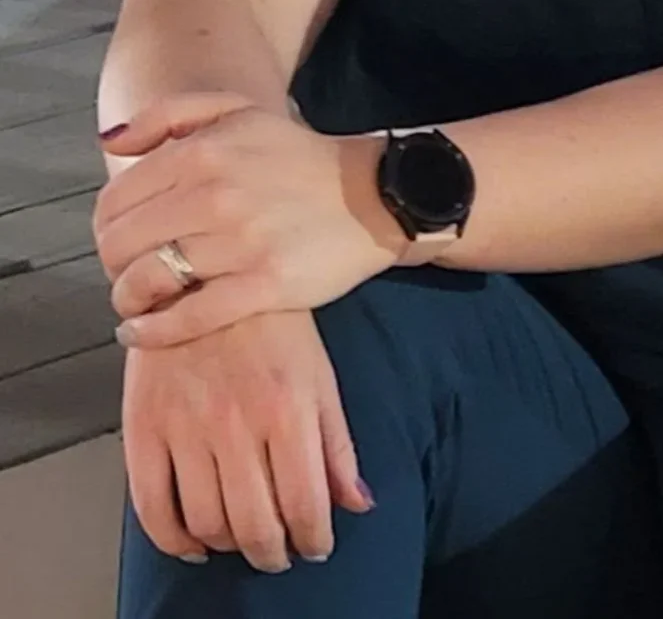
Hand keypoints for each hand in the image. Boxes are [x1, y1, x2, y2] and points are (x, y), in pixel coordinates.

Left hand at [94, 91, 405, 346]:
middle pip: (121, 244)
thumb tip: (110, 143)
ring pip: (148, 282)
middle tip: (128, 270)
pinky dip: (152, 331)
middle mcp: (214, 195)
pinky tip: (139, 331)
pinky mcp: (265, 285)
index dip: (106, 226)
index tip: (120, 238)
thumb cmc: (297, 156)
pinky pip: (188, 318)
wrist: (373, 195)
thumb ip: (168, 115)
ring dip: (129, 297)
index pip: (114, 200)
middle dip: (113, 263)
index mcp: (202, 151)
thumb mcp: (238, 111)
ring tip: (136, 300)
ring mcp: (239, 243)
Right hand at [123, 309, 374, 572]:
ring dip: (228, 545)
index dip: (313, 538)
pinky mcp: (144, 424)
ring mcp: (186, 425)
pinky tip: (191, 540)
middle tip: (278, 552)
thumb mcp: (318, 372)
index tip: (314, 544)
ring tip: (240, 538)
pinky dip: (172, 539)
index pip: (304, 504)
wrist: (203, 271)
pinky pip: (151, 506)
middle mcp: (236, 423)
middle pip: (254, 525)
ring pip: (206, 522)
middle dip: (272, 552)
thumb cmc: (270, 321)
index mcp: (287, 407)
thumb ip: (337, 443)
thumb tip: (358, 503)